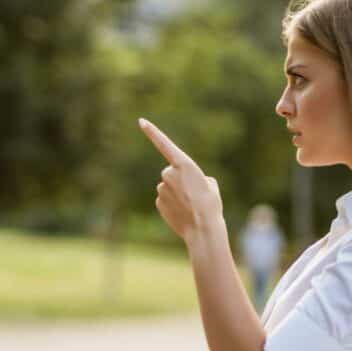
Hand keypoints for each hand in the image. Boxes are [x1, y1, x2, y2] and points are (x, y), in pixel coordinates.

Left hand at [139, 118, 224, 244]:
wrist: (203, 229)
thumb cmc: (211, 205)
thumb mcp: (210, 185)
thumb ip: (197, 178)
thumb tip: (189, 184)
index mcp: (184, 164)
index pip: (164, 144)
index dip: (152, 132)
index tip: (141, 121)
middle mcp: (169, 173)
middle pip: (171, 172)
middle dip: (180, 180)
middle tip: (194, 194)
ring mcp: (162, 188)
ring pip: (169, 187)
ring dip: (178, 193)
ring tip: (191, 205)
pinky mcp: (158, 202)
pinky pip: (166, 199)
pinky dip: (173, 204)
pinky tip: (183, 212)